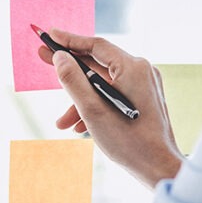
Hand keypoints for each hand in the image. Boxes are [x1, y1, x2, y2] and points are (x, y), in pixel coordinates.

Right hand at [38, 28, 183, 186]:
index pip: (96, 45)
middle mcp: (142, 71)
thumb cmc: (128, 141)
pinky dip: (96, 105)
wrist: (158, 167)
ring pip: (103, 84)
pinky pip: (113, 94)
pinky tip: (80, 126)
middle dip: (70, 68)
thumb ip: (73, 80)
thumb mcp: (92, 110)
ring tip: (61, 122)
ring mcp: (144, 85)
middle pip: (98, 63)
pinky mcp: (144, 99)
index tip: (50, 34)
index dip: (70, 40)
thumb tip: (60, 57)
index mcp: (133, 67)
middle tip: (43, 57)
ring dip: (81, 99)